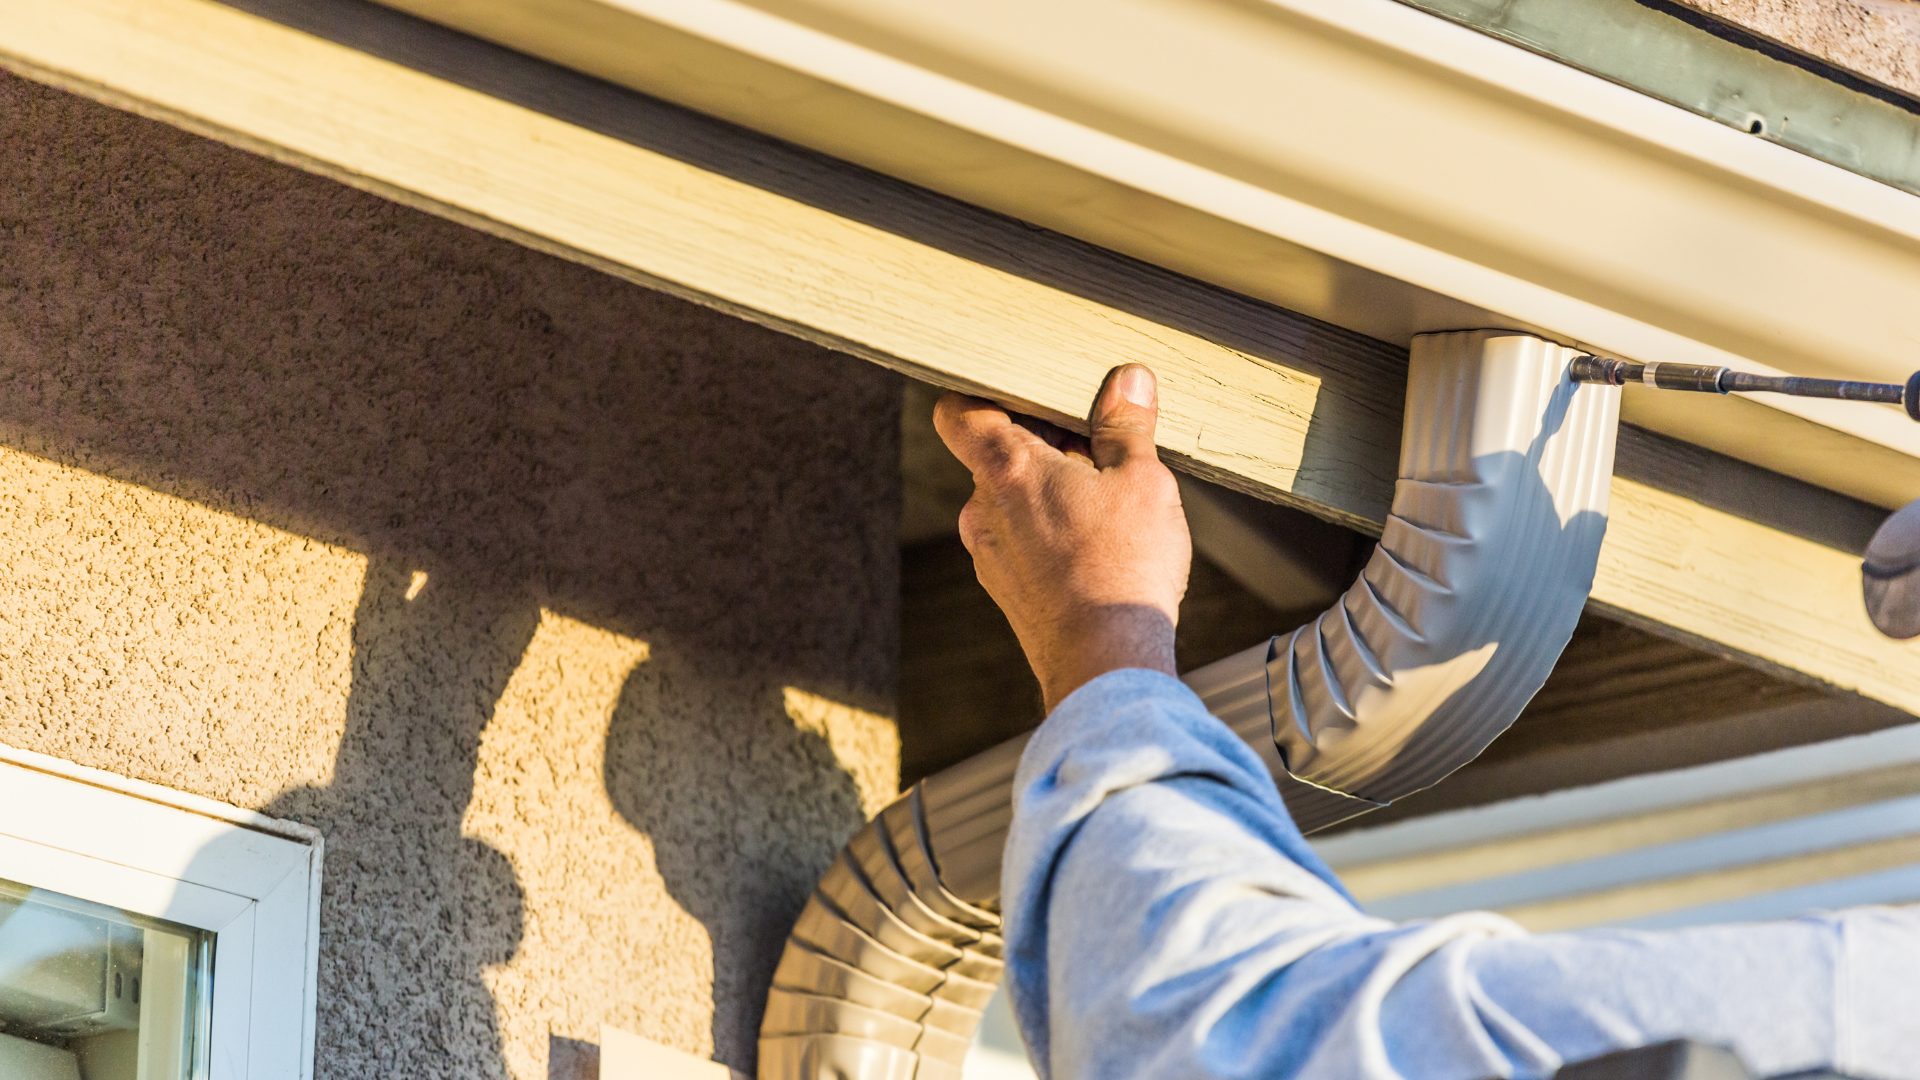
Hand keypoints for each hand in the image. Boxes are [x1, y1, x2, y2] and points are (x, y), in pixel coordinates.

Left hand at [934, 364, 1191, 711]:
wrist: (1106, 663)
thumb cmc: (1123, 568)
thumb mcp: (1142, 479)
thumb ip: (1127, 426)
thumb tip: (1128, 381)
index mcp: (1007, 469)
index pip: (959, 412)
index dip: (984, 394)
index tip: (1024, 394)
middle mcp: (983, 509)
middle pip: (997, 455)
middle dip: (1044, 446)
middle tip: (1098, 450)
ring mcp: (989, 553)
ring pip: (1012, 501)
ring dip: (1051, 491)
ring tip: (1107, 503)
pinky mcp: (1005, 589)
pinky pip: (1020, 541)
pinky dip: (1050, 532)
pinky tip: (1097, 547)